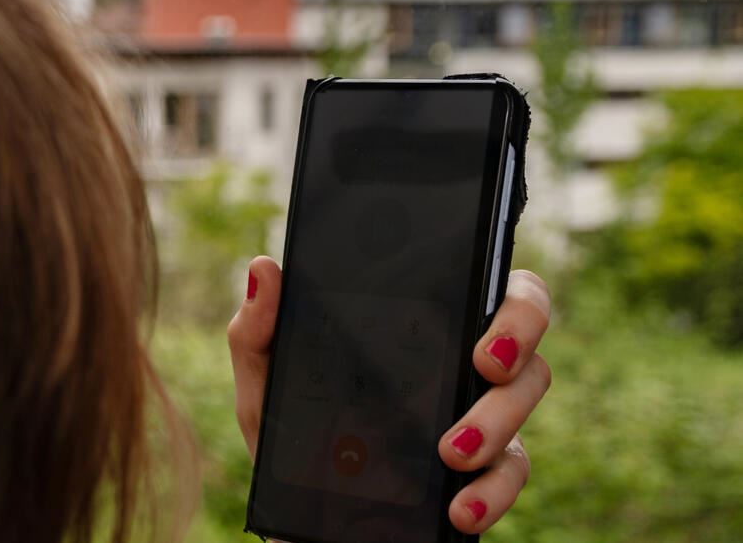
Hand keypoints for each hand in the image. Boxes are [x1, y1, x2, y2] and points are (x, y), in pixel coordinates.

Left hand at [228, 256, 551, 535]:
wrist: (303, 526)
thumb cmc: (291, 443)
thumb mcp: (267, 389)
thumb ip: (260, 332)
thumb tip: (263, 268)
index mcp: (417, 329)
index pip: (481, 282)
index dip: (502, 287)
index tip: (476, 306)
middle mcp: (458, 364)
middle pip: (524, 329)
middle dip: (519, 337)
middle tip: (485, 364)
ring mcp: (479, 418)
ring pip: (526, 397)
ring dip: (501, 421)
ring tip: (454, 451)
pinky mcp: (482, 475)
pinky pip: (511, 474)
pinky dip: (494, 492)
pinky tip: (463, 507)